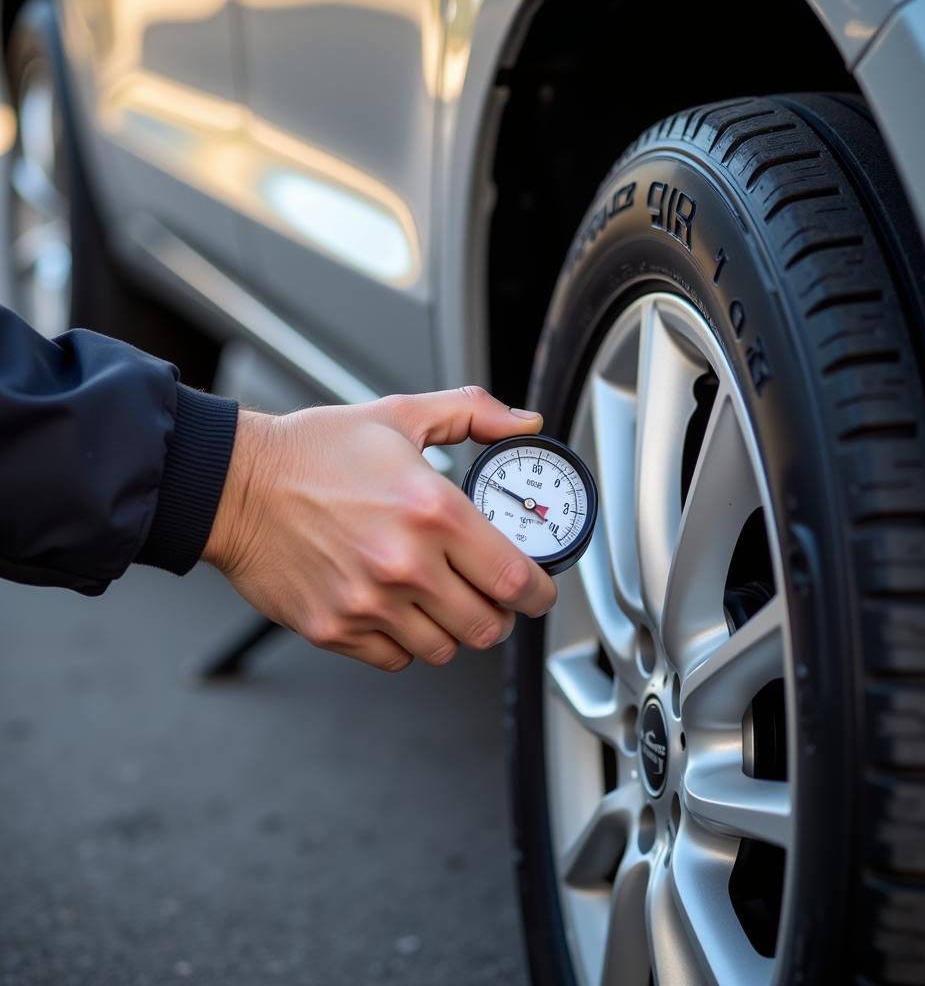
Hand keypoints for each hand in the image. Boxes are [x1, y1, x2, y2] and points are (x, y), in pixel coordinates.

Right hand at [201, 387, 557, 671]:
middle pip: (488, 626)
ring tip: (442, 600)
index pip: (515, 578)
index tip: (538, 591)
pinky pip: (395, 659)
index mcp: (431, 511)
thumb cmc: (313, 452)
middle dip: (501, 614)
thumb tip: (525, 424)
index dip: (540, 593)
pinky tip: (399, 610)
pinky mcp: (334, 629)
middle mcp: (405, 564)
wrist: (235, 485)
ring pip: (444, 649)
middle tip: (492, 595)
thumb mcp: (400, 416)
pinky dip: (407, 642)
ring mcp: (368, 604)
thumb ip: (472, 414)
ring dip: (454, 629)